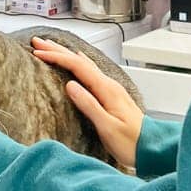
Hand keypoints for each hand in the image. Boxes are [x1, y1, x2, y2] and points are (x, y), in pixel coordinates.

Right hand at [31, 37, 142, 168]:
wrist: (152, 148)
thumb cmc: (132, 142)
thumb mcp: (107, 127)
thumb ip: (89, 105)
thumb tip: (70, 85)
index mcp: (107, 90)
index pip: (77, 66)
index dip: (57, 58)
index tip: (39, 53)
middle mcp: (110, 85)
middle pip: (80, 61)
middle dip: (58, 50)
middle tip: (38, 42)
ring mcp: (111, 89)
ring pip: (85, 65)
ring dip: (66, 55)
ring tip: (52, 48)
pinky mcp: (111, 95)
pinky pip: (90, 72)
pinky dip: (78, 64)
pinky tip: (78, 61)